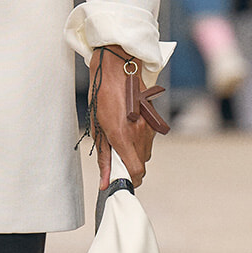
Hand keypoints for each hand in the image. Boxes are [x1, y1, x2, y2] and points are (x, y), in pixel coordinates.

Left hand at [89, 47, 162, 190]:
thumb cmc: (103, 97)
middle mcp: (140, 134)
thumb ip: (103, 158)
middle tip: (116, 154)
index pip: (136, 171)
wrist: (118, 70)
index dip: (131, 180)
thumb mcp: (97, 129)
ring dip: (134, 151)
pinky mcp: (154, 120)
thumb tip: (104, 182)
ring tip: (120, 135)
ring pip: (145, 151)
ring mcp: (149, 126)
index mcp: (122, 136)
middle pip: (141, 163)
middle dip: (130, 164)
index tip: (123, 180)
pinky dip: (139, 139)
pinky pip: (148, 139)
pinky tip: (129, 125)